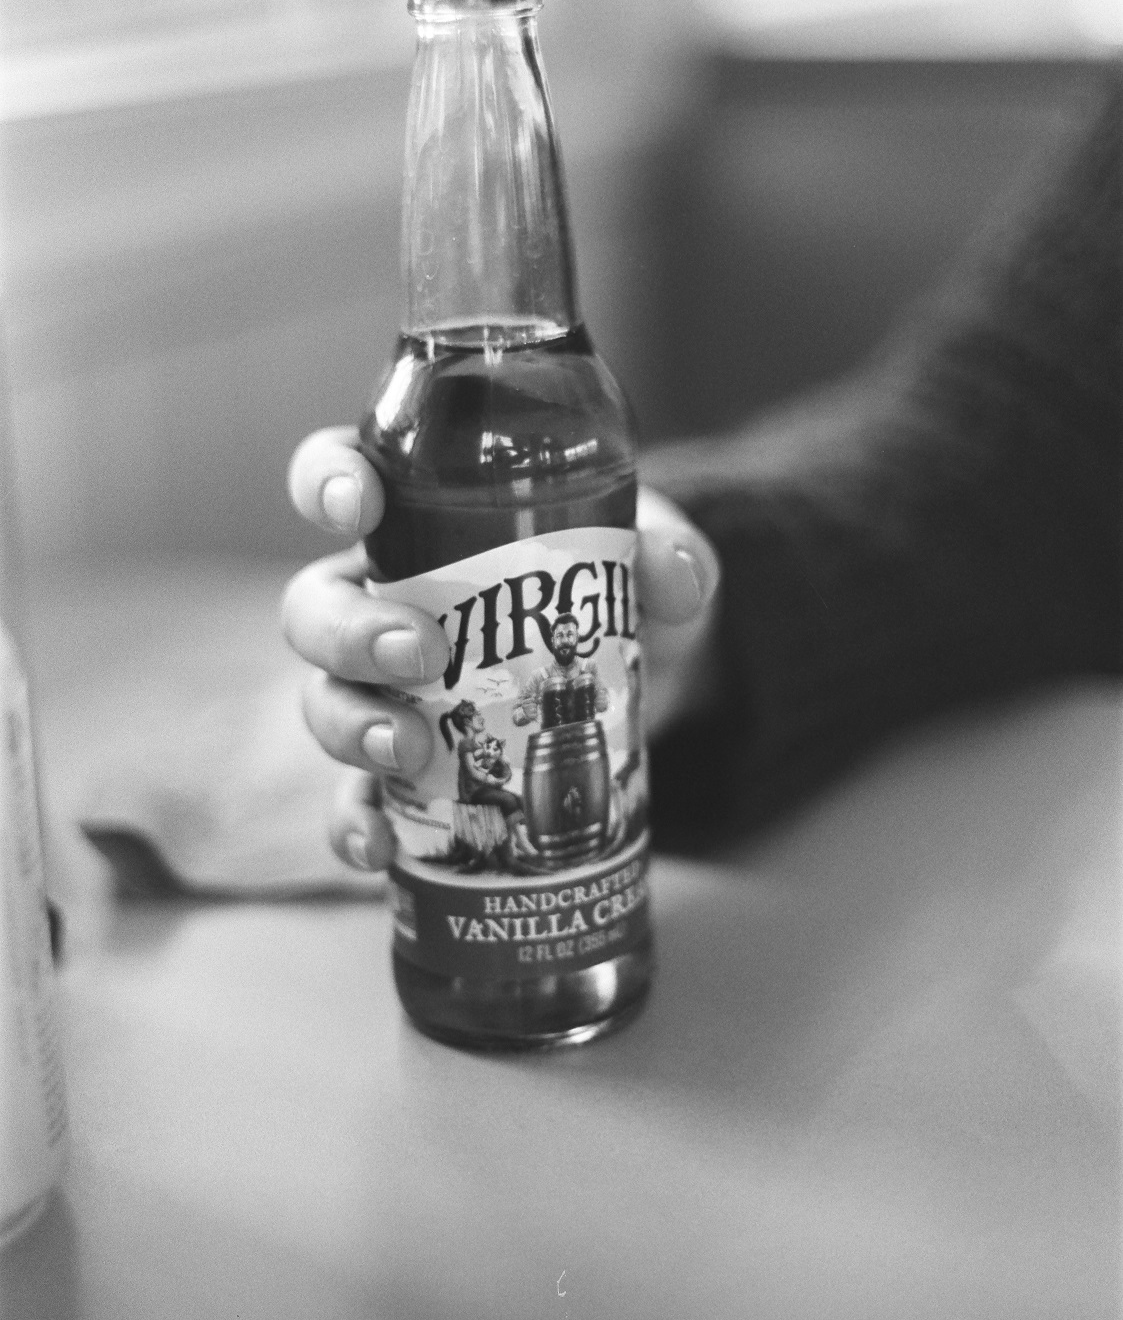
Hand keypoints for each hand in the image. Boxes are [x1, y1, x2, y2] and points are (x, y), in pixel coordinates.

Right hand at [282, 426, 721, 872]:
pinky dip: (353, 820)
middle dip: (349, 631)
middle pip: (313, 607)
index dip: (330, 481)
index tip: (358, 506)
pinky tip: (377, 844)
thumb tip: (673, 573)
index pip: (343, 475)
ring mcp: (384, 689)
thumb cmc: (612, 586)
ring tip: (409, 750)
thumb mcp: (647, 555)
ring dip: (351, 726)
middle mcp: (381, 601)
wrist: (639, 680)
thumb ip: (668, 551)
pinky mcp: (404, 769)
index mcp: (420, 522)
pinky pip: (351, 795)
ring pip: (322, 700)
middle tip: (421, 653)